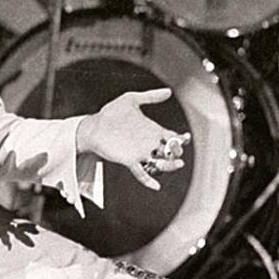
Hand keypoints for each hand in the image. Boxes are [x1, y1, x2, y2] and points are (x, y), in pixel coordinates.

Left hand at [75, 88, 189, 190]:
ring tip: (177, 164)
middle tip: (178, 149)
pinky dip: (148, 181)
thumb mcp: (130, 100)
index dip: (181, 139)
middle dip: (177, 152)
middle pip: (170, 152)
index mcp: (152, 130)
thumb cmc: (110, 113)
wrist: (93, 126)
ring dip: (170, 166)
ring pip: (160, 164)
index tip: (186, 137)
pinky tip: (155, 186)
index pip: (172, 137)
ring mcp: (140, 153)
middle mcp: (148, 143)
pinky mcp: (129, 161)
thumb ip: (149, 96)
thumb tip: (168, 91)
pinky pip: (141, 174)